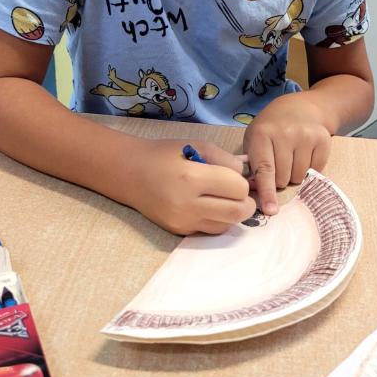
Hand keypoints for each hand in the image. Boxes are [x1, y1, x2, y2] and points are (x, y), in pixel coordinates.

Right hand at [131, 138, 255, 235]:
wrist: (130, 173)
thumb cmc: (164, 155)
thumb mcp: (197, 145)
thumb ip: (226, 159)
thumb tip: (246, 175)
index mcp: (191, 178)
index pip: (237, 188)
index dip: (241, 181)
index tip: (233, 175)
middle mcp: (187, 204)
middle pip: (237, 212)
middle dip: (246, 201)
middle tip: (239, 192)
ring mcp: (182, 221)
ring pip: (226, 225)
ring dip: (233, 213)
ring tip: (225, 199)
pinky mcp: (179, 231)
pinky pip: (210, 230)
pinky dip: (218, 220)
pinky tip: (210, 206)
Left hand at [243, 93, 330, 214]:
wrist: (300, 108)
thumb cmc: (271, 128)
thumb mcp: (254, 140)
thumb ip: (252, 164)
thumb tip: (255, 191)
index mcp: (262, 134)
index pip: (265, 170)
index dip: (267, 192)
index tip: (270, 210)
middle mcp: (285, 133)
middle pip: (283, 178)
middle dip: (279, 179)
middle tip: (279, 163)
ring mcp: (306, 135)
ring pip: (299, 177)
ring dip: (294, 175)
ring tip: (291, 157)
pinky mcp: (323, 139)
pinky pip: (316, 170)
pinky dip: (309, 168)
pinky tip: (304, 153)